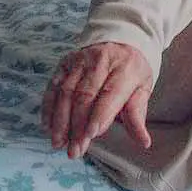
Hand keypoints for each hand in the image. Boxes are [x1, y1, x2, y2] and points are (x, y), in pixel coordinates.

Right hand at [40, 42, 152, 159]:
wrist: (121, 40)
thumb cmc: (132, 71)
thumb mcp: (142, 89)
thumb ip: (137, 116)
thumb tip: (144, 142)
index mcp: (124, 68)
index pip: (109, 94)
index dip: (98, 116)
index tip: (90, 136)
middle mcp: (100, 61)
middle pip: (84, 96)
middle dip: (77, 126)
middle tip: (74, 150)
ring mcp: (80, 60)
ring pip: (65, 92)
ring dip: (60, 120)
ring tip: (58, 143)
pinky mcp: (65, 62)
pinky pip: (53, 86)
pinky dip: (49, 107)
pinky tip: (48, 127)